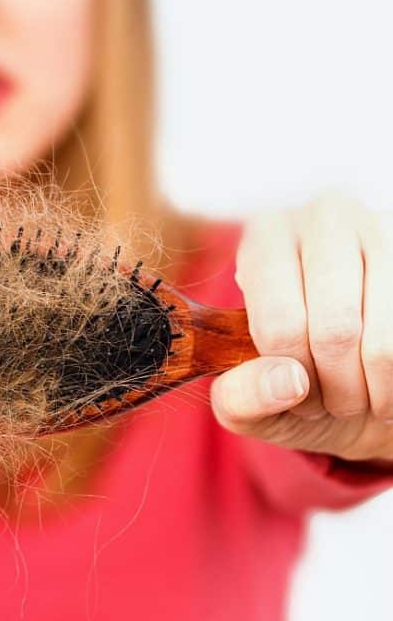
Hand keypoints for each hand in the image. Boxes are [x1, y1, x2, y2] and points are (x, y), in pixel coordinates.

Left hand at [209, 190, 392, 463]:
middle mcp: (324, 219)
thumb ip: (242, 397)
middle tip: (333, 401)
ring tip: (362, 394)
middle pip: (337, 330)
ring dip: (375, 389)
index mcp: (265, 238)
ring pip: (384, 340)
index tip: (295, 392)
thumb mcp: (244, 395)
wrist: (352, 362)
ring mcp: (380, 229)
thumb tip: (290, 381)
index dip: (290, 378)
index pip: (280, 325)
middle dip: (337, 389)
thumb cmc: (290, 372)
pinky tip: (385, 376)